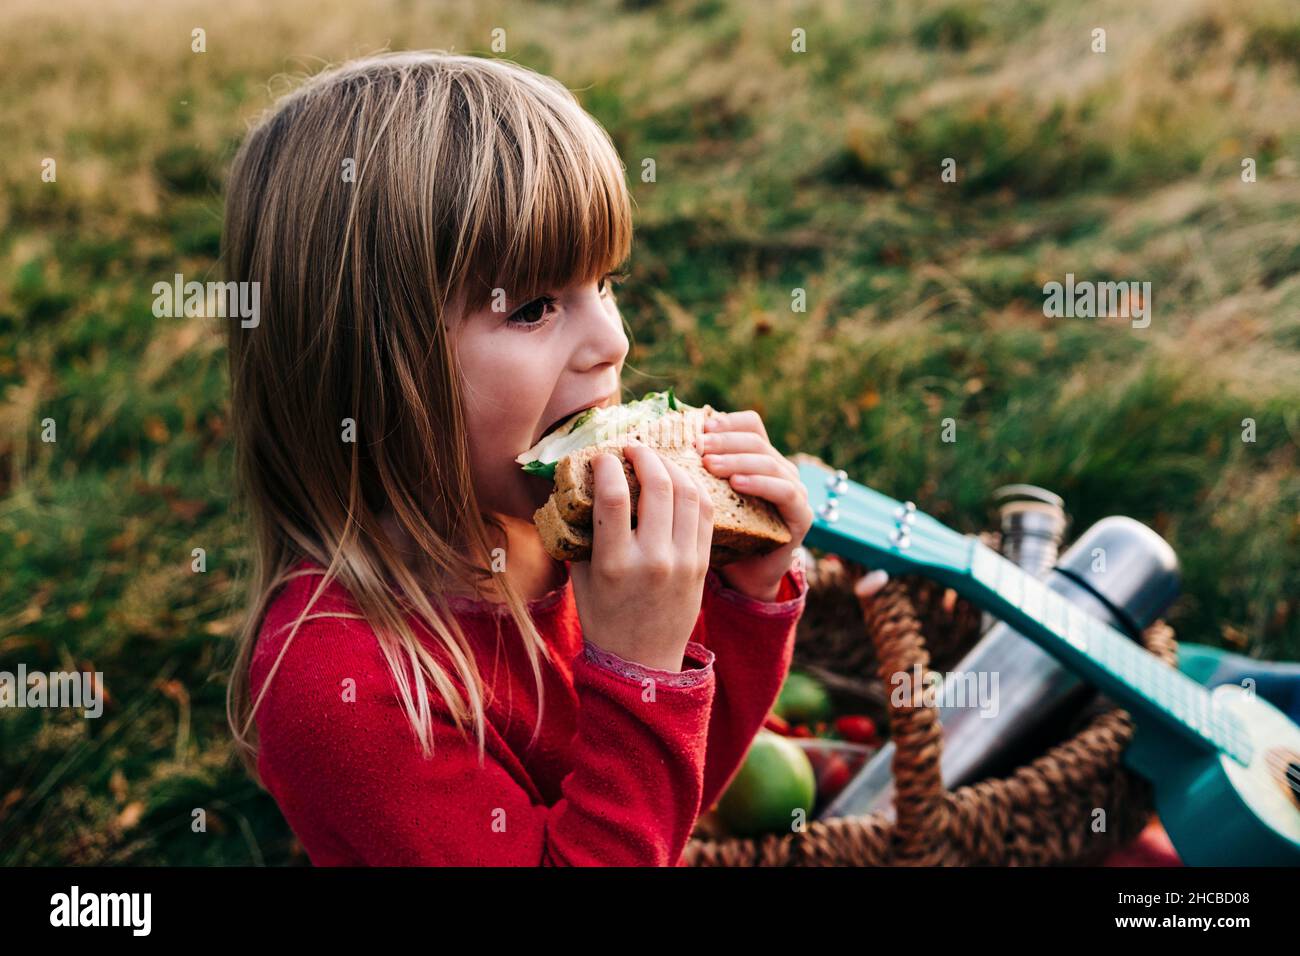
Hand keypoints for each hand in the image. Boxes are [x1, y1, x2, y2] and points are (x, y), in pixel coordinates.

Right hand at [570, 439, 713, 671]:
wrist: (643, 662)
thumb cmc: (605, 617)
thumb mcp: (584, 577)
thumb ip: (584, 534)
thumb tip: (581, 487)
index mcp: (615, 563)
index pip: (614, 497)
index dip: (608, 466)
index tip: (602, 457)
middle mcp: (653, 559)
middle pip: (658, 486)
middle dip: (645, 456)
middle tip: (632, 448)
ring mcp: (684, 561)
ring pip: (688, 493)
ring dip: (672, 466)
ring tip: (656, 459)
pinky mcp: (703, 563)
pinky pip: (705, 512)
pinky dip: (693, 487)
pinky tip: (679, 480)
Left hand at [695, 410, 812, 601]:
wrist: (743, 578)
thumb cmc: (717, 534)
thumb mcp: (703, 496)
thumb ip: (693, 470)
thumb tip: (655, 446)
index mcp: (758, 458)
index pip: (750, 424)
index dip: (726, 422)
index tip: (699, 428)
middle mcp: (779, 469)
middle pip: (756, 440)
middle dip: (724, 440)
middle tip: (698, 447)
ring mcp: (793, 490)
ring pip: (769, 462)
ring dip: (738, 460)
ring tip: (710, 465)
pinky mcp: (800, 515)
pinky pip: (785, 491)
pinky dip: (761, 483)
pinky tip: (738, 484)